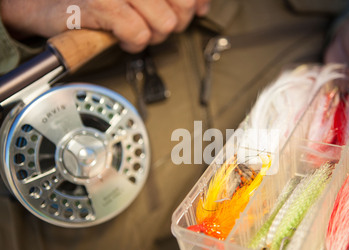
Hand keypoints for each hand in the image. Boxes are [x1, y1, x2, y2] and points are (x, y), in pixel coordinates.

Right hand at [1, 0, 210, 51]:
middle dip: (173, 23)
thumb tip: (201, 6)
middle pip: (183, 7)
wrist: (44, 1)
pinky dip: (132, 43)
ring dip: (151, 35)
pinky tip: (120, 37)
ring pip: (165, 23)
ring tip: (133, 29)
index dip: (195, 3)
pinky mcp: (102, 4)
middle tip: (153, 23)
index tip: (195, 9)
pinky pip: (139, 35)